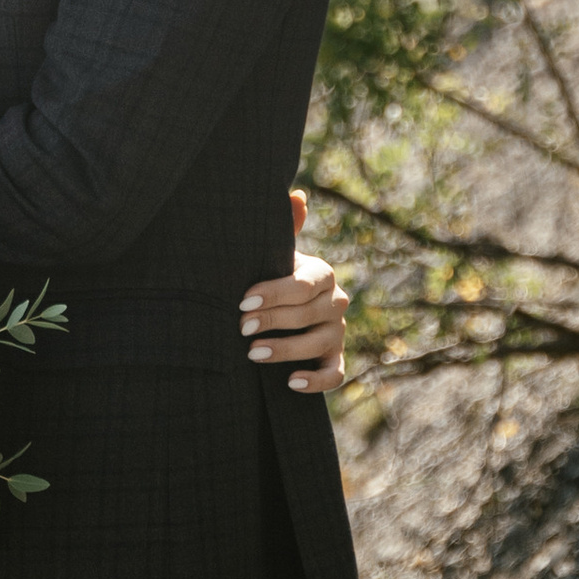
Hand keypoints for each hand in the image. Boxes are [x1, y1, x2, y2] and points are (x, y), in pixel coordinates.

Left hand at [241, 186, 350, 392]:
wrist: (280, 314)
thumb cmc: (273, 278)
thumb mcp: (275, 254)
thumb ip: (285, 227)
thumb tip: (297, 196)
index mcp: (322, 274)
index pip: (303, 285)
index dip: (274, 293)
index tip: (243, 300)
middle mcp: (337, 302)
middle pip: (307, 314)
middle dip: (271, 321)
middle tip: (240, 327)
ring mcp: (338, 332)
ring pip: (318, 344)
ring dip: (284, 350)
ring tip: (251, 353)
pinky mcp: (336, 359)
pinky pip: (335, 374)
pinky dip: (315, 380)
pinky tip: (289, 382)